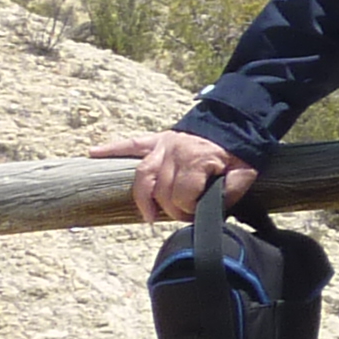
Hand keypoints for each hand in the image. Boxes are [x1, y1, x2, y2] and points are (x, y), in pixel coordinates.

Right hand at [93, 129, 253, 222]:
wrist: (237, 122)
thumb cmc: (240, 151)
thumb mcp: (245, 172)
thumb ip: (231, 191)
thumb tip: (215, 210)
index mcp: (196, 161)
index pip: (182, 195)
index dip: (188, 210)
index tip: (197, 216)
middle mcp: (175, 153)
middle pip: (161, 190)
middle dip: (170, 209)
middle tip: (182, 216)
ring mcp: (164, 146)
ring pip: (143, 175)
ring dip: (142, 198)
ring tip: (147, 216)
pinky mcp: (158, 139)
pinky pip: (132, 144)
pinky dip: (112, 148)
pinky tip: (93, 153)